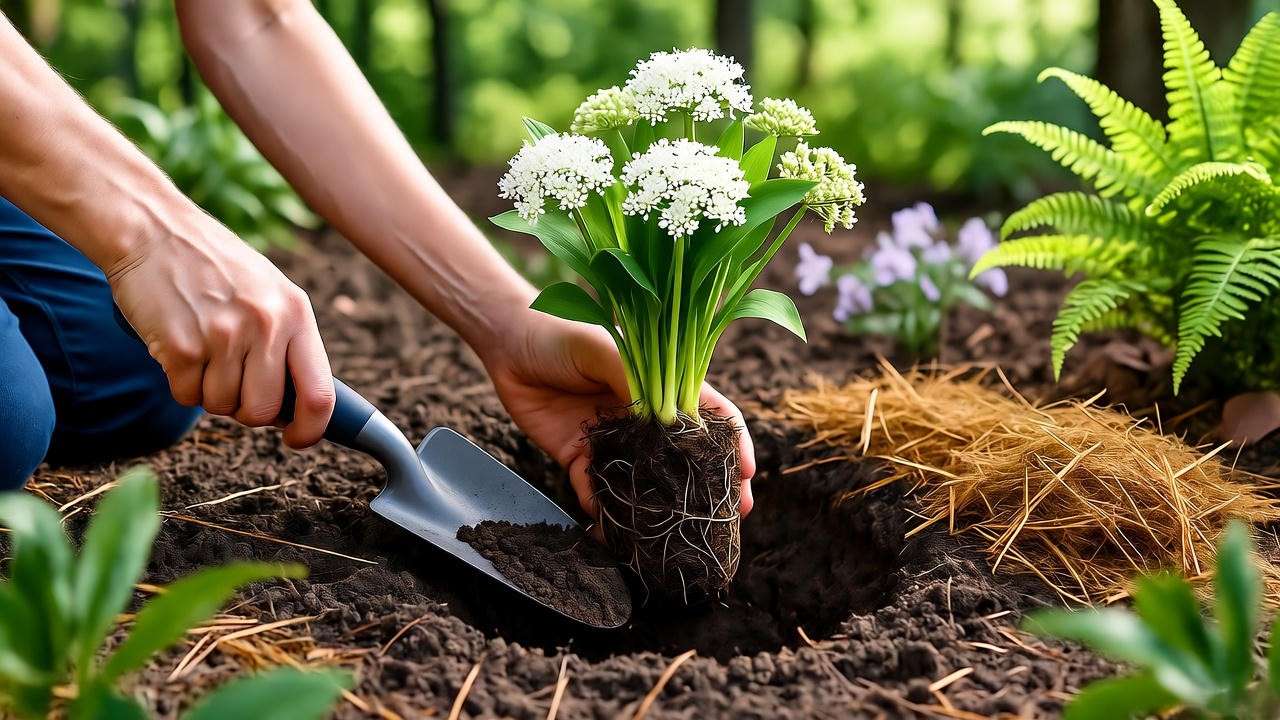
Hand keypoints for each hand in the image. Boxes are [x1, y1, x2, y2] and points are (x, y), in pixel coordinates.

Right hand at [105, 208, 333, 447]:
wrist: (152, 229)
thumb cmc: (214, 265)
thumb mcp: (269, 290)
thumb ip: (287, 340)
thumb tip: (298, 406)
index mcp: (295, 313)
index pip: (320, 393)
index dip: (311, 429)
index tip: (297, 438)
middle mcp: (266, 325)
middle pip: (264, 411)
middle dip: (247, 411)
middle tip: (232, 382)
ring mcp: (224, 336)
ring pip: (223, 406)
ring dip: (210, 391)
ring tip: (203, 349)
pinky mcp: (182, 347)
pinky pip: (187, 396)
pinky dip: (181, 383)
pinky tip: (179, 347)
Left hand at [480, 309, 755, 521]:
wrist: (508, 342)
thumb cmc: (563, 332)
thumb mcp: (606, 347)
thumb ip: (636, 379)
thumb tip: (668, 417)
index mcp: (660, 383)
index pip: (708, 414)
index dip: (732, 441)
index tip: (748, 470)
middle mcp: (642, 416)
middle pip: (684, 455)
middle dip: (710, 485)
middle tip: (733, 515)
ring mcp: (613, 439)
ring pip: (645, 481)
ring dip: (663, 507)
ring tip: (681, 534)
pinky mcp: (579, 457)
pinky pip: (597, 491)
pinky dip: (606, 511)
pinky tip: (618, 532)